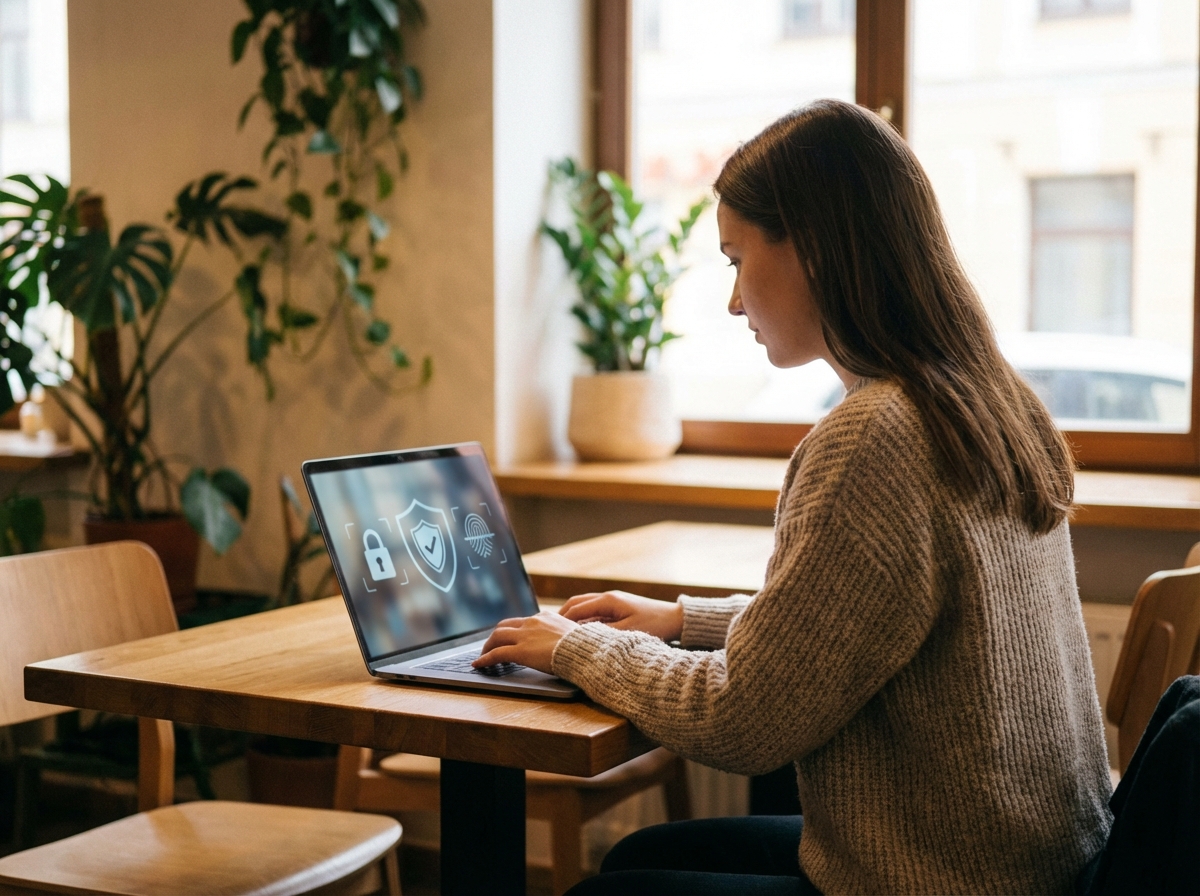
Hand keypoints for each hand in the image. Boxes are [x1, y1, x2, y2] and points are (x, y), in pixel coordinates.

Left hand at [474, 611, 577, 673]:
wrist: (584, 651)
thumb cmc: (585, 647)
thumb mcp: (575, 635)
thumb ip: (565, 636)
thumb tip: (569, 644)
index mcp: (546, 617)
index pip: (523, 621)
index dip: (513, 631)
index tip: (510, 637)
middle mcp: (532, 623)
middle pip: (505, 626)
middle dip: (496, 636)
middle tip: (491, 646)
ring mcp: (525, 636)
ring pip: (497, 637)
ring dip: (487, 647)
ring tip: (483, 656)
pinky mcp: (520, 651)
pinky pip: (497, 654)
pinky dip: (485, 659)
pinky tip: (479, 665)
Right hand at [558, 590, 683, 640]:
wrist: (676, 618)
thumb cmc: (654, 626)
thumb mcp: (627, 633)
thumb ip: (602, 635)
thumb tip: (581, 638)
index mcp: (608, 601)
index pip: (575, 609)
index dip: (561, 622)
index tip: (548, 634)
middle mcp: (608, 597)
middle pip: (576, 603)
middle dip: (561, 616)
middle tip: (548, 630)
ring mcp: (613, 600)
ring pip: (584, 605)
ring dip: (572, 617)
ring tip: (561, 632)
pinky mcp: (619, 606)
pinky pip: (595, 610)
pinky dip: (584, 618)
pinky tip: (581, 631)